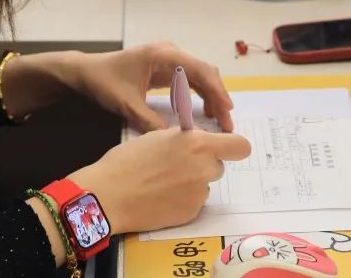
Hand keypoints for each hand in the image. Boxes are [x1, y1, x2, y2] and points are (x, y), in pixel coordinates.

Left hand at [68, 42, 234, 132]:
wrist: (86, 71)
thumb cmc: (104, 82)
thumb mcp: (126, 105)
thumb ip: (150, 122)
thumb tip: (174, 141)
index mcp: (162, 55)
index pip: (199, 70)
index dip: (216, 91)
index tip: (227, 111)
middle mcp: (169, 53)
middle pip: (204, 72)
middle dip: (218, 96)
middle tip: (227, 122)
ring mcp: (168, 59)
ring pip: (199, 76)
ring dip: (210, 96)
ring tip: (219, 120)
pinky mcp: (165, 68)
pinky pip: (188, 80)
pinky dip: (199, 95)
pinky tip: (203, 113)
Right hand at [70, 128, 250, 233]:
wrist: (109, 195)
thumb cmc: (128, 160)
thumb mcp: (157, 136)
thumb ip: (184, 138)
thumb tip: (197, 140)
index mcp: (197, 144)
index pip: (240, 146)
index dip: (235, 147)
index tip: (227, 148)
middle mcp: (204, 169)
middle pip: (218, 165)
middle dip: (203, 164)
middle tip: (177, 164)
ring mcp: (199, 194)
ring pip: (204, 184)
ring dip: (192, 182)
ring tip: (163, 182)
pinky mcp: (191, 213)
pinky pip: (194, 202)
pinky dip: (182, 199)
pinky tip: (160, 197)